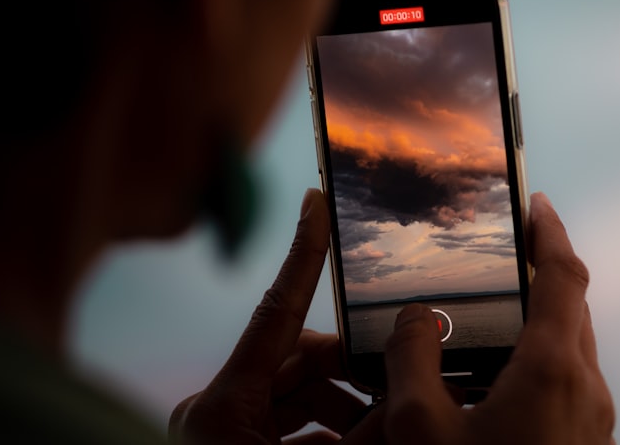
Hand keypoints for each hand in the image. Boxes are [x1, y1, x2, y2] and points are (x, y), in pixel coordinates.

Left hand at [169, 189, 383, 443]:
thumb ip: (362, 436)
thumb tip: (406, 404)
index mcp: (221, 407)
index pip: (275, 312)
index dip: (302, 252)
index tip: (315, 200)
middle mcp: (214, 409)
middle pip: (295, 359)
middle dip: (350, 367)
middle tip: (398, 379)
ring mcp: (220, 428)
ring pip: (294, 392)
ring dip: (342, 405)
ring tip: (383, 423)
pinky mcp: (229, 443)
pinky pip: (283, 421)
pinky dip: (322, 429)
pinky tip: (354, 440)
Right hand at [382, 192, 614, 444]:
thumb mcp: (419, 430)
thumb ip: (411, 362)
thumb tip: (415, 319)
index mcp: (550, 370)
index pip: (563, 274)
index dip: (550, 231)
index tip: (537, 204)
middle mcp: (586, 391)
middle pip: (572, 311)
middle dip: (543, 277)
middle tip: (512, 261)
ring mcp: (595, 423)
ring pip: (575, 354)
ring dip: (544, 329)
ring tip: (499, 330)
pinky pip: (573, 391)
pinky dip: (545, 370)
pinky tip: (505, 394)